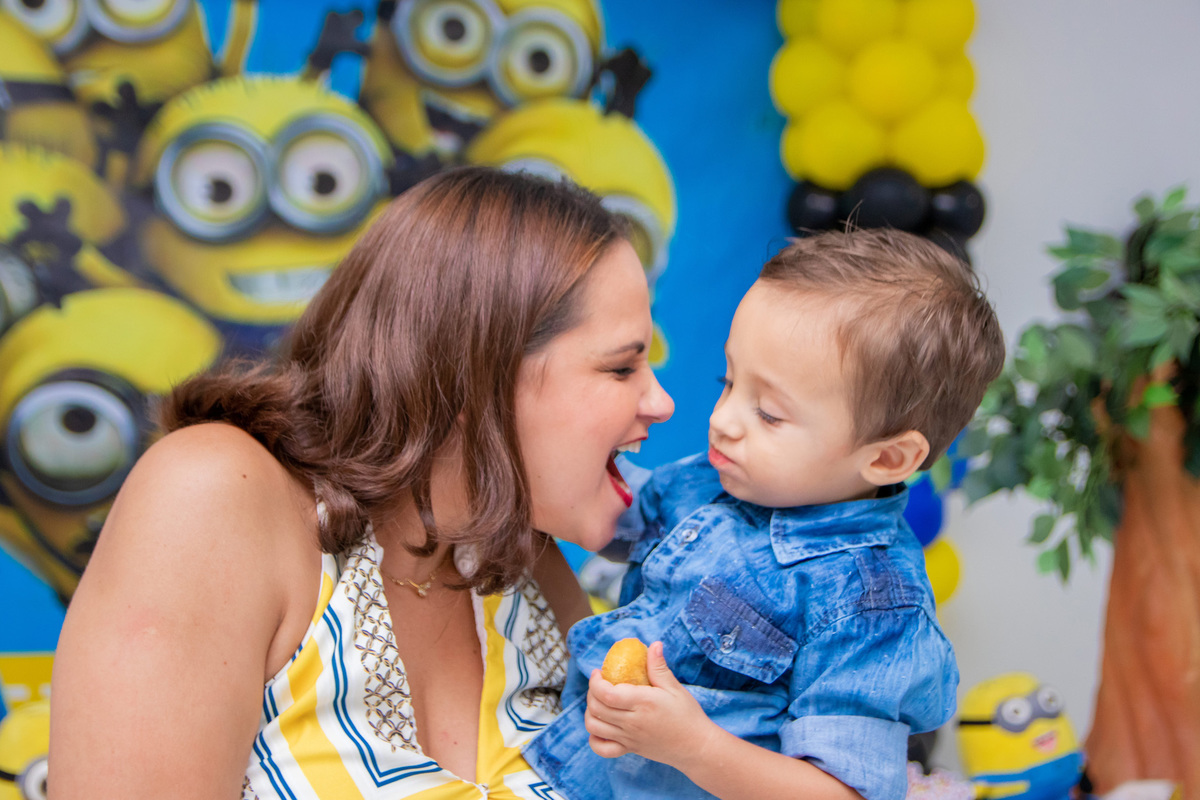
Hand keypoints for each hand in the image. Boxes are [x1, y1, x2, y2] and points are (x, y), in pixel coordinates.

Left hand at [584, 641, 718, 769]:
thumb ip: (659, 667)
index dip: (595, 682)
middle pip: (596, 708)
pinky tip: (601, 725)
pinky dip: (594, 737)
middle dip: (591, 692)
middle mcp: (632, 722)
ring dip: (590, 712)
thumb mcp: (675, 688)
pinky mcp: (630, 750)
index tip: (598, 672)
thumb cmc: (687, 715)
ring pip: (594, 727)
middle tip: (599, 683)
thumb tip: (654, 644)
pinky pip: (602, 748)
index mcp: (642, 703)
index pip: (606, 694)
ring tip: (598, 701)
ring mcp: (629, 738)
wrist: (696, 747)